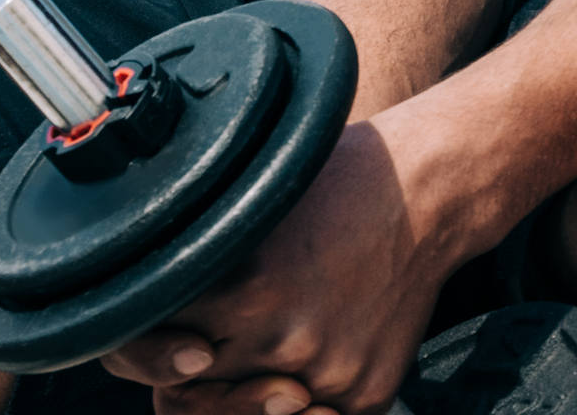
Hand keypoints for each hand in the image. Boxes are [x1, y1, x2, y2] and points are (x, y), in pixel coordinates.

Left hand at [100, 116, 458, 414]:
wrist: (431, 189)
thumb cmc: (336, 184)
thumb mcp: (251, 210)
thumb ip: (199, 264)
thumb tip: (145, 305)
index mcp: (245, 291)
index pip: (155, 352)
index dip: (150, 344)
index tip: (164, 326)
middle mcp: (282, 341)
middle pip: (195, 393)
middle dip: (197, 368)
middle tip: (212, 337)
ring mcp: (326, 373)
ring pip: (252, 411)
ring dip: (246, 389)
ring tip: (267, 340)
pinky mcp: (366, 392)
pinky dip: (305, 392)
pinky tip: (316, 345)